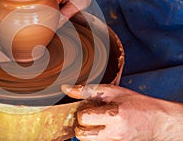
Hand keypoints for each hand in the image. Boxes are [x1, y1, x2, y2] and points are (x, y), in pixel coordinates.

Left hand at [61, 84, 182, 140]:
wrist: (157, 122)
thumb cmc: (137, 105)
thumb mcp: (113, 92)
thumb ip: (88, 90)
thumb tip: (66, 88)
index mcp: (114, 116)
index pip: (84, 119)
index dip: (83, 112)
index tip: (89, 108)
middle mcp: (114, 134)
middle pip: (81, 135)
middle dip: (81, 125)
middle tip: (90, 116)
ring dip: (88, 131)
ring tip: (99, 122)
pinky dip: (96, 136)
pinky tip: (104, 128)